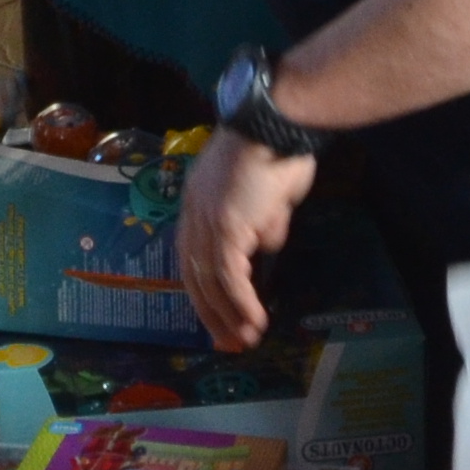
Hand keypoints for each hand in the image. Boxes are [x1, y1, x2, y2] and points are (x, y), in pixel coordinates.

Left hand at [177, 132, 320, 351]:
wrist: (275, 126)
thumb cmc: (277, 152)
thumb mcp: (268, 198)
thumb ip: (261, 224)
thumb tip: (264, 246)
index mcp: (197, 205)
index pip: (192, 258)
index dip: (204, 291)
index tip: (217, 316)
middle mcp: (193, 216)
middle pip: (194, 275)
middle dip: (211, 313)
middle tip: (227, 342)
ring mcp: (206, 223)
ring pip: (210, 282)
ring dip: (228, 315)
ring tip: (245, 340)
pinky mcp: (224, 230)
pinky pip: (230, 278)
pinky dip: (242, 304)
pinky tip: (254, 322)